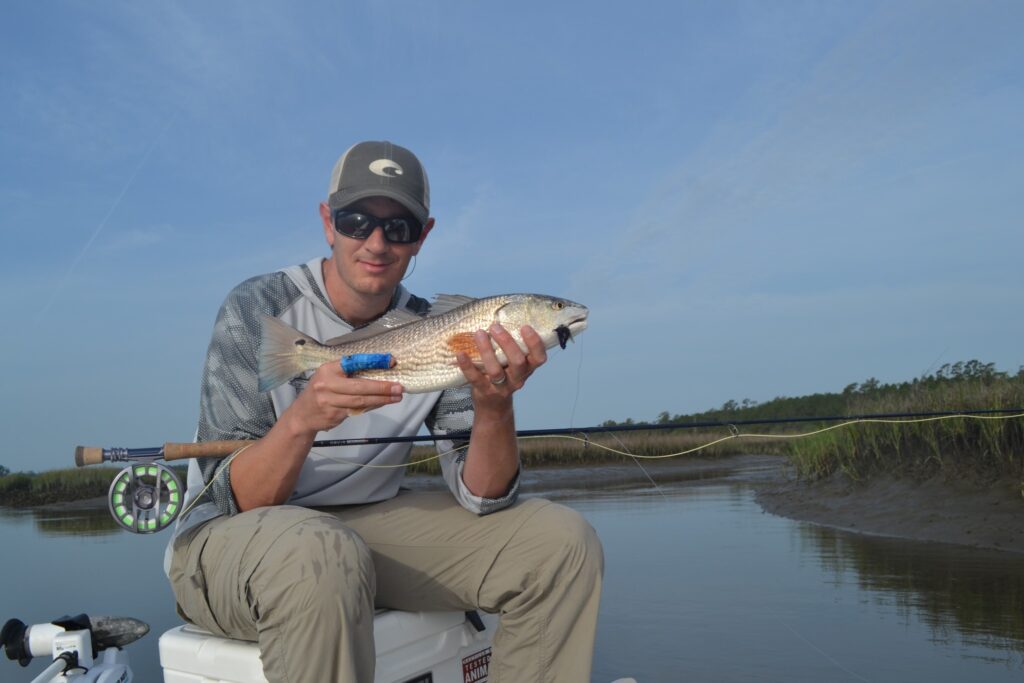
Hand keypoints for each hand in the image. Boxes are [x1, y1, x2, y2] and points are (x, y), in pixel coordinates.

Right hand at [288, 361, 403, 434]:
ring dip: (381, 399)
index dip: (373, 361)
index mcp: (328, 369)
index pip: (353, 362)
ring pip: (361, 401)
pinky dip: (372, 406)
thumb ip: (348, 372)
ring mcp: (329, 401)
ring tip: (397, 397)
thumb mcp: (329, 376)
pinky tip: (383, 403)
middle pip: (359, 386)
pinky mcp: (334, 415)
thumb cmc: (321, 391)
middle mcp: (327, 384)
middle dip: (382, 387)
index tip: (391, 362)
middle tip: (399, 387)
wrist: (302, 415)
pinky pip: (358, 410)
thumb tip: (379, 369)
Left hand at [456, 323, 546, 411]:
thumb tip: (504, 314)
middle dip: (507, 342)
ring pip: (496, 370)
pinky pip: (475, 378)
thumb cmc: (506, 374)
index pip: (539, 358)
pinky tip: (460, 353)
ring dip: (487, 351)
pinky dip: (467, 365)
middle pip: (517, 362)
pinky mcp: (484, 391)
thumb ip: (514, 346)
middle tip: (495, 326)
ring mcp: (501, 387)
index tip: (525, 326)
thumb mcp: (515, 363)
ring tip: (479, 333)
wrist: (494, 405)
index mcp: (528, 368)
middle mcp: (517, 378)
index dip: (534, 343)